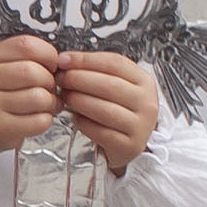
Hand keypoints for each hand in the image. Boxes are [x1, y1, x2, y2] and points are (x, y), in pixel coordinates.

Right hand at [0, 35, 59, 175]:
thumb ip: (22, 60)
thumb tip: (58, 62)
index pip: (25, 46)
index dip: (47, 54)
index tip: (51, 64)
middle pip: (33, 71)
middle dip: (50, 81)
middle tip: (48, 88)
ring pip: (38, 97)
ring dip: (50, 102)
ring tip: (45, 104)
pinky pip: (38, 121)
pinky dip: (46, 119)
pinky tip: (38, 117)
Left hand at [56, 48, 160, 172]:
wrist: (130, 144)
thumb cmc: (119, 110)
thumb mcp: (116, 86)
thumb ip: (95, 71)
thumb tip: (65, 61)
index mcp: (144, 81)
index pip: (115, 63)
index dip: (86, 60)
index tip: (63, 60)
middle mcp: (146, 102)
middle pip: (109, 85)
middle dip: (78, 79)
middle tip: (60, 79)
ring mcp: (141, 126)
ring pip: (105, 110)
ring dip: (79, 101)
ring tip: (65, 97)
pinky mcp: (130, 146)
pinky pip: (102, 132)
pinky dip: (84, 123)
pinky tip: (75, 117)